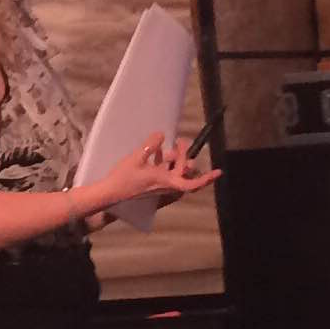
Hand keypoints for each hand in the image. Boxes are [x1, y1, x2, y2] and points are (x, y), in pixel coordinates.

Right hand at [92, 134, 219, 209]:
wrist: (110, 194)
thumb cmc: (124, 178)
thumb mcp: (137, 158)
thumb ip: (150, 146)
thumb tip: (161, 134)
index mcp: (165, 181)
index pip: (191, 183)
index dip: (206, 179)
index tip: (218, 172)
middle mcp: (165, 185)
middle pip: (182, 172)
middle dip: (184, 156)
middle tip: (181, 141)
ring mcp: (157, 185)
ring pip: (173, 172)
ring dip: (175, 159)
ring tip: (173, 144)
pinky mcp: (149, 184)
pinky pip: (163, 173)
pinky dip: (163, 162)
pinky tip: (157, 151)